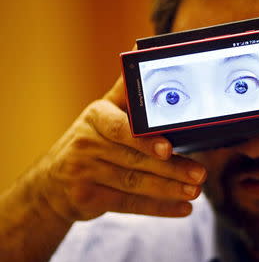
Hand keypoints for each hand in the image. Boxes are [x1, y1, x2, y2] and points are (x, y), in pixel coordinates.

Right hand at [29, 76, 206, 221]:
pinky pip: (129, 205)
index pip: (121, 128)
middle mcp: (86, 144)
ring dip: (169, 189)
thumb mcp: (103, 113)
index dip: (145, 139)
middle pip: (135, 159)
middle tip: (200, 173)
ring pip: (134, 183)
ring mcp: (84, 174)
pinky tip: (182, 209)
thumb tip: (141, 52)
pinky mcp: (89, 198)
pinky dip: (159, 208)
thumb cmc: (91, 140)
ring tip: (196, 191)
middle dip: (171, 169)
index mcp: (96, 118)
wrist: (53, 181)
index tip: (169, 147)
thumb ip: (125, 92)